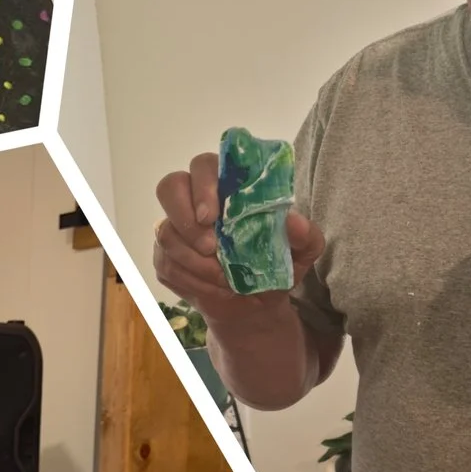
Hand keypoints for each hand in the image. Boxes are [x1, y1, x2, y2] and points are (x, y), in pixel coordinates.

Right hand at [155, 152, 326, 325]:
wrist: (254, 306)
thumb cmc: (276, 269)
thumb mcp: (301, 254)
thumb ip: (305, 236)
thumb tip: (293, 221)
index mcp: (228, 185)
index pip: (204, 165)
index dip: (202, 185)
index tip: (212, 216)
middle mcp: (195, 200)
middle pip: (170, 187)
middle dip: (183, 215)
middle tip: (208, 246)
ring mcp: (176, 228)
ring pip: (165, 231)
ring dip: (192, 258)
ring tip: (222, 275)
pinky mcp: (165, 257)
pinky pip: (166, 262)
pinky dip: (190, 279)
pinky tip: (213, 285)